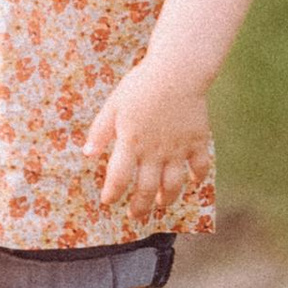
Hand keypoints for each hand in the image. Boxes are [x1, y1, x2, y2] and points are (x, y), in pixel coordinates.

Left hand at [85, 58, 209, 224]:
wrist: (177, 71)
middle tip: (136, 216)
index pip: (119, 178)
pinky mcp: (197, 141)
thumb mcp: (114, 105)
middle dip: (140, 206)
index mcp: (131, 143)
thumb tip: (88, 154)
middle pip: (147, 189)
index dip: (113, 193)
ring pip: (174, 184)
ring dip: (167, 198)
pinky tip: (193, 181)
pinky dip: (197, 177)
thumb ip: (100, 130)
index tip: (108, 201)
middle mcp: (154, 152)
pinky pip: (200, 166)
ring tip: (162, 205)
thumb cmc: (141, 85)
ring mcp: (178, 149)